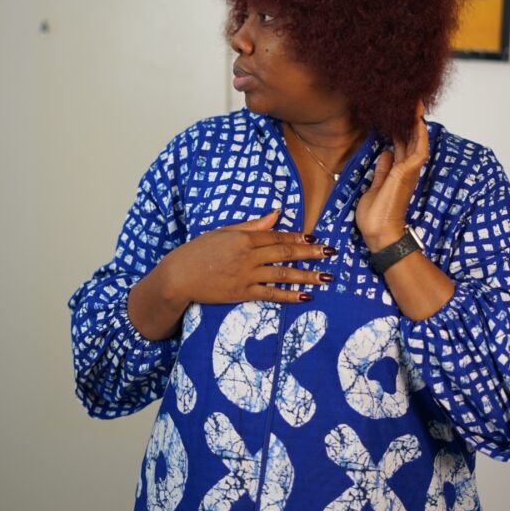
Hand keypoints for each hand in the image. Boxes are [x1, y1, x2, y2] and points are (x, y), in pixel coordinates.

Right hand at [162, 209, 335, 306]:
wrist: (178, 276)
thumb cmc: (198, 251)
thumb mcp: (223, 231)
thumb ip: (251, 225)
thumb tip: (276, 214)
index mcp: (243, 237)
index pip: (277, 236)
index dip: (297, 237)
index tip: (315, 237)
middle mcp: (248, 256)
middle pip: (285, 252)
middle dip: (310, 252)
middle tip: (330, 253)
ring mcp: (246, 276)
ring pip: (283, 274)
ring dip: (306, 276)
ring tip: (326, 277)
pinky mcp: (242, 294)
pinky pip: (270, 294)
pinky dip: (289, 296)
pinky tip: (305, 296)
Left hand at [356, 101, 428, 252]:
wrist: (379, 233)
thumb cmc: (375, 216)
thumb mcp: (375, 187)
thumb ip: (382, 171)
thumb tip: (386, 154)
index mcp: (398, 173)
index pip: (402, 146)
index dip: (401, 130)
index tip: (398, 115)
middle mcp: (406, 170)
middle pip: (412, 140)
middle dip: (410, 121)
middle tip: (410, 102)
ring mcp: (408, 171)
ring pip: (417, 141)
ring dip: (417, 122)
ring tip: (415, 104)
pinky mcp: (407, 173)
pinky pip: (418, 149)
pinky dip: (419, 134)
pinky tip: (417, 120)